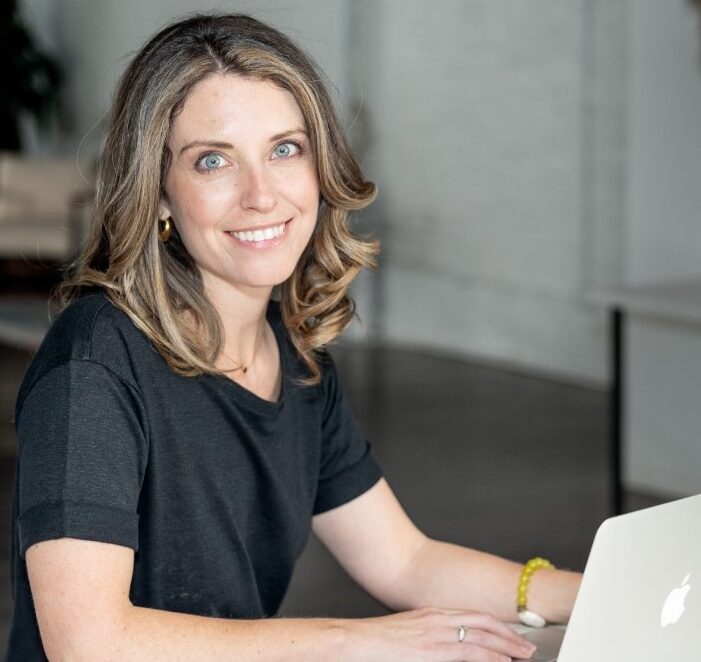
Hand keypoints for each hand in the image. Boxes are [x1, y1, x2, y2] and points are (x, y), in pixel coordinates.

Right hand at [342, 606, 536, 660]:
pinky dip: (489, 656)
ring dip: (506, 645)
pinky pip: (468, 651)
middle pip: (483, 622)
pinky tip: (502, 661)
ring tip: (523, 654)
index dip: (496, 625)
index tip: (511, 634)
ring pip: (480, 635)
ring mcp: (434, 633)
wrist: (355, 642)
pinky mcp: (430, 648)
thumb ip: (430, 639)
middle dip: (508, 634)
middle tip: (527, 646)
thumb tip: (447, 649)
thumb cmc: (376, 643)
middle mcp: (436, 619)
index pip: (473, 616)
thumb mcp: (408, 635)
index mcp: (431, 614)